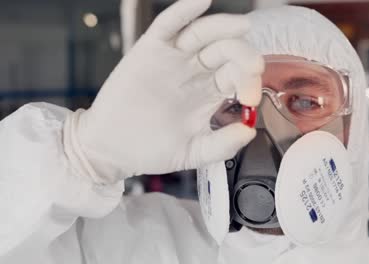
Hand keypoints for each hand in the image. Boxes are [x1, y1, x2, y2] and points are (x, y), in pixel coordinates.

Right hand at [64, 0, 262, 183]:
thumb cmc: (150, 149)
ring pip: (204, 34)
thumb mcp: (193, 153)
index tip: (251, 99)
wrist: (112, 149)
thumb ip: (222, 145)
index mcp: (209, 93)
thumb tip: (249, 132)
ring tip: (241, 27)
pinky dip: (184, 11)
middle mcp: (196, 72)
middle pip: (227, 51)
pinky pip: (168, 25)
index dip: (250, 82)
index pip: (238, 76)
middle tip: (253, 66)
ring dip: (224, 27)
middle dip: (244, 56)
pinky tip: (200, 1)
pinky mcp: (150, 50)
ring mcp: (174, 59)